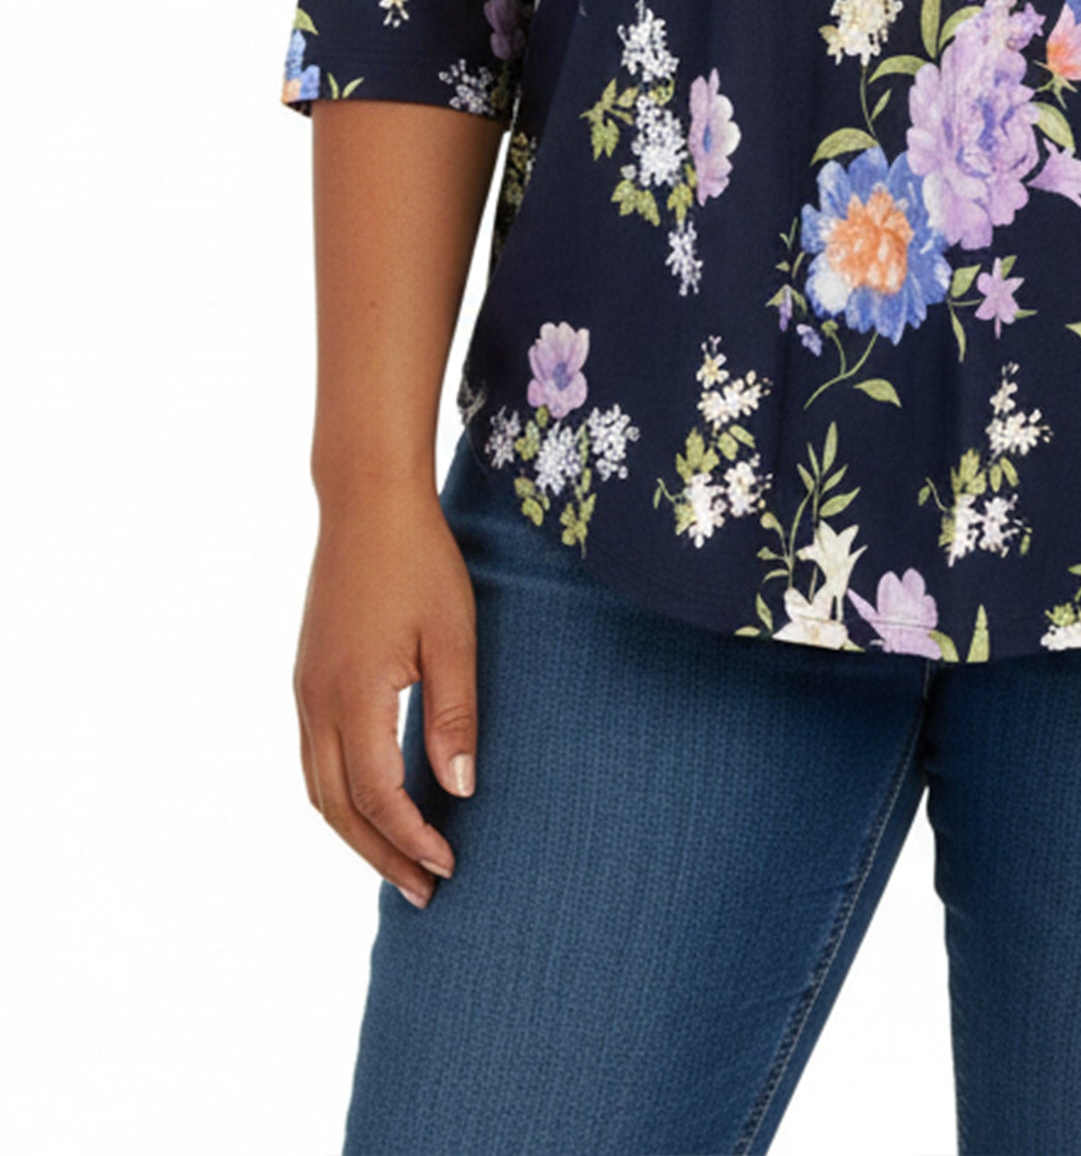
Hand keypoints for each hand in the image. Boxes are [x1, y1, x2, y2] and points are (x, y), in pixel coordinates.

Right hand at [294, 484, 477, 909]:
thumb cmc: (419, 562)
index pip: (378, 796)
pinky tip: (372, 805)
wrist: (365, 503)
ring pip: (318, 789)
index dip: (411, 839)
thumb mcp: (452, 635)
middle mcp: (316, 702)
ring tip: (398, 864)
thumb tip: (460, 789)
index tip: (449, 868)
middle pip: (338, 808)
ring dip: (356, 833)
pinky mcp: (305, 678)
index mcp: (353, 696)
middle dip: (380, 856)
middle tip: (424, 893)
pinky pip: (314, 759)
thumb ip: (453, 714)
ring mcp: (304, 691)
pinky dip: (340, 798)